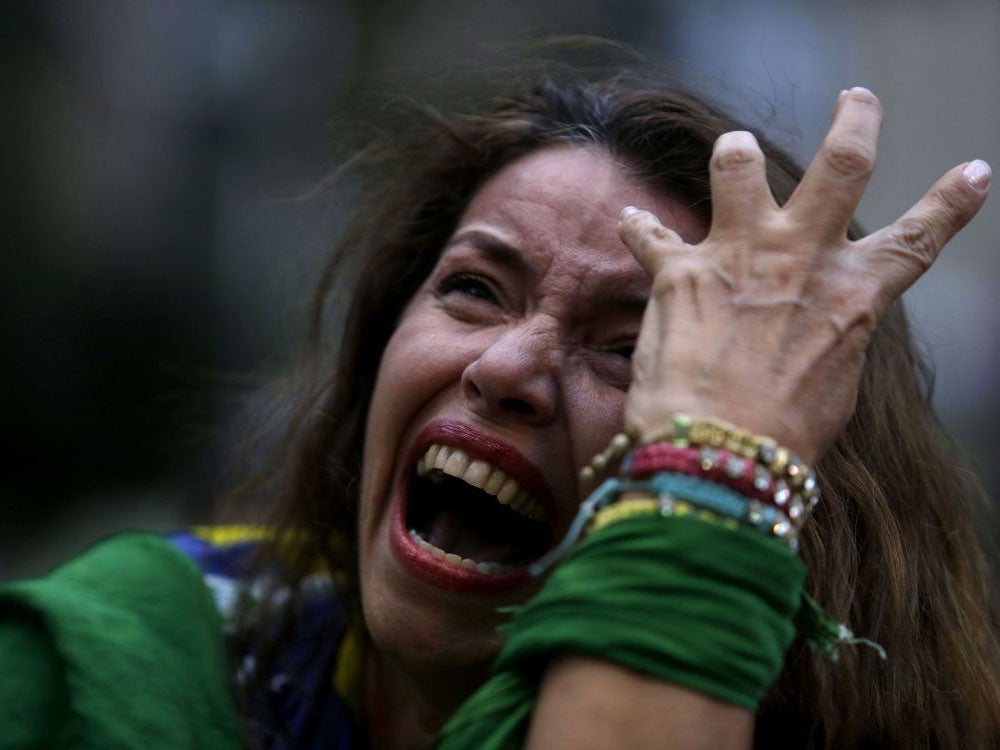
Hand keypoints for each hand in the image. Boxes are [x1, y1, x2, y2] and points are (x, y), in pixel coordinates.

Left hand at [618, 87, 990, 462]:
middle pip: (842, 165)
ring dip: (737, 152)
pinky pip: (651, 234)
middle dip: (856, 122)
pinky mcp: (680, 271)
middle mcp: (801, 259)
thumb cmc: (782, 435)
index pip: (917, 239)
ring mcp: (739, 255)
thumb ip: (832, 336)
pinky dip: (640, 227)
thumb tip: (824, 323)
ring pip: (740, 166)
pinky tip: (630, 221)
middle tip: (857, 100)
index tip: (975, 173)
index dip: (951, 204)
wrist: (718, 451)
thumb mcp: (833, 384)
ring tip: (735, 148)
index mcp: (852, 295)